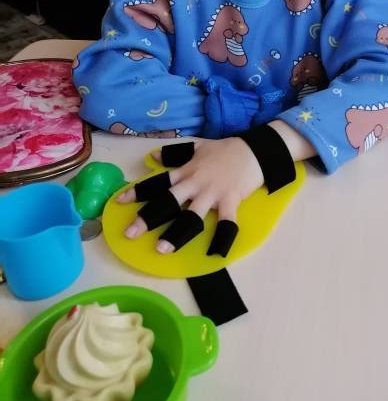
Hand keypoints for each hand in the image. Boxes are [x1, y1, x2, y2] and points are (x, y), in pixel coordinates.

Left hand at [117, 136, 263, 252]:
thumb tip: (152, 156)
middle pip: (168, 201)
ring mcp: (212, 194)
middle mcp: (195, 184)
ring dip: (176, 233)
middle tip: (130, 233)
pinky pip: (226, 223)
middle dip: (148, 218)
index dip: (138, 191)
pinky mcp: (230, 202)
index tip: (119, 202)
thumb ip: (175, 153)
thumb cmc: (226, 150)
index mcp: (187, 171)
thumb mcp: (198, 146)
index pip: (158, 182)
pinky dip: (221, 238)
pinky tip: (214, 254)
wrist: (255, 150)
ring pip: (191, 216)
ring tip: (162, 249)